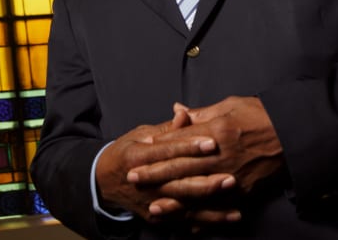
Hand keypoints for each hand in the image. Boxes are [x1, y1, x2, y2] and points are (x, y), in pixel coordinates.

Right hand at [95, 110, 235, 221]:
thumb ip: (167, 128)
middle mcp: (144, 182)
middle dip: (205, 183)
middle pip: (178, 184)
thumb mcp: (141, 134)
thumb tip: (184, 113)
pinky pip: (182, 223)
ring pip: (184, 208)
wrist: (103, 182)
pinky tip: (224, 222)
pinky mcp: (156, 217)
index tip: (212, 142)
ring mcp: (150, 202)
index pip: (168, 151)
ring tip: (234, 210)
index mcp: (139, 156)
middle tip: (230, 178)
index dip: (190, 146)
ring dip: (210, 210)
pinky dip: (204, 224)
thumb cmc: (126, 152)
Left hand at [130, 97, 285, 216]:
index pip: (180, 140)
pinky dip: (202, 216)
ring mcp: (232, 176)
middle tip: (132, 179)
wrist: (296, 134)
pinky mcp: (244, 191)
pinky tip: (187, 223)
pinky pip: (218, 207)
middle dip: (155, 174)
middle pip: (181, 167)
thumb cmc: (262, 114)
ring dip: (173, 201)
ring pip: (196, 192)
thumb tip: (177, 112)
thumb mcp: (230, 105)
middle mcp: (221, 156)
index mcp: (216, 131)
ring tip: (153, 207)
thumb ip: (201, 113)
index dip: (158, 145)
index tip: (140, 148)